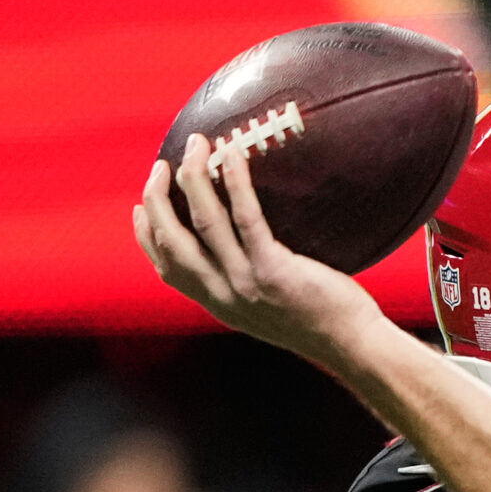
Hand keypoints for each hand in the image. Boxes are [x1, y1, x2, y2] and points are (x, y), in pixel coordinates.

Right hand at [131, 134, 383, 364]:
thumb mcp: (264, 310)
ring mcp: (246, 282)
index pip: (166, 266)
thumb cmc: (317, 321)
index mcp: (216, 303)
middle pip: (170, 240)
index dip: (146, 233)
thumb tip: (234, 249)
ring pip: (203, 222)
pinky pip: (247, 218)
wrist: (350, 344)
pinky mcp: (274, 269)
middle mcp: (223, 294)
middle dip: (157, 197)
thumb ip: (240, 285)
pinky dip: (236, 183)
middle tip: (161, 165)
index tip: (140, 206)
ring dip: (193, 177)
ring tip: (198, 146)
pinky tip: (233, 156)